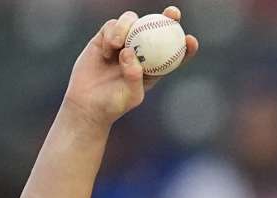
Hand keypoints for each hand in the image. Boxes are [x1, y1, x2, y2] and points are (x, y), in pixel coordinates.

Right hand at [61, 6, 198, 129]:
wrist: (86, 104)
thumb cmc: (112, 104)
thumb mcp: (129, 96)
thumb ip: (134, 76)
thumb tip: (130, 52)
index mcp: (154, 67)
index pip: (175, 54)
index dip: (185, 45)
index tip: (190, 40)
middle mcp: (141, 52)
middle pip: (158, 29)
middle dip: (169, 18)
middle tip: (173, 13)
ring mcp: (123, 43)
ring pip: (133, 21)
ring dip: (128, 27)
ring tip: (117, 44)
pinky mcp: (105, 38)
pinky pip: (112, 25)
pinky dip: (111, 33)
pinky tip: (108, 50)